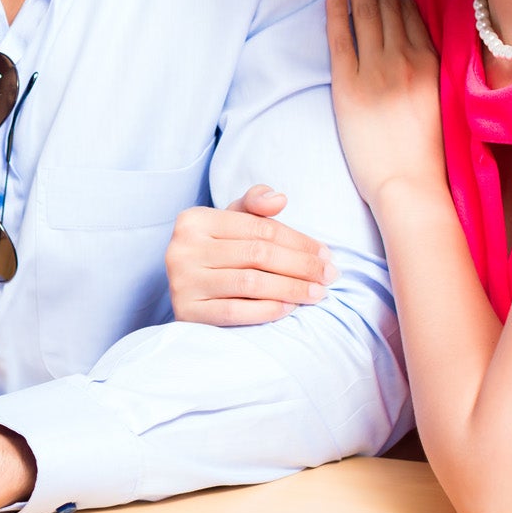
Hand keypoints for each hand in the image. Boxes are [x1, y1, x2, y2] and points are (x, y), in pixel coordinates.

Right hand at [166, 185, 340, 325]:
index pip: (259, 228)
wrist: (183, 293)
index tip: (325, 254)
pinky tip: (289, 308)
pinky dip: (267, 310)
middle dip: (301, 265)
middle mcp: (182, 249)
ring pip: (250, 284)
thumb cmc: (216, 252)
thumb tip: (279, 199)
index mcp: (194, 220)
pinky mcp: (186, 312)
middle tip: (329, 275)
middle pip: (258, 254)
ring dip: (291, 289)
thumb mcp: (230, 222)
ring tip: (317, 293)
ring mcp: (182, 282)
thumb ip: (254, 205)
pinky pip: (235, 312)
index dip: (298, 241)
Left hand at [325, 0, 445, 216]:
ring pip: (367, 11)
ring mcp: (377, 71)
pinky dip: (338, 10)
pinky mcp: (351, 87)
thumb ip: (430, 66)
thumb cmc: (426, 153)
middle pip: (389, 0)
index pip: (412, 8)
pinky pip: (342, 39)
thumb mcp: (440, 100)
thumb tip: (420, 41)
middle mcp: (406, 59)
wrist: (411, 186)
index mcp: (431, 62)